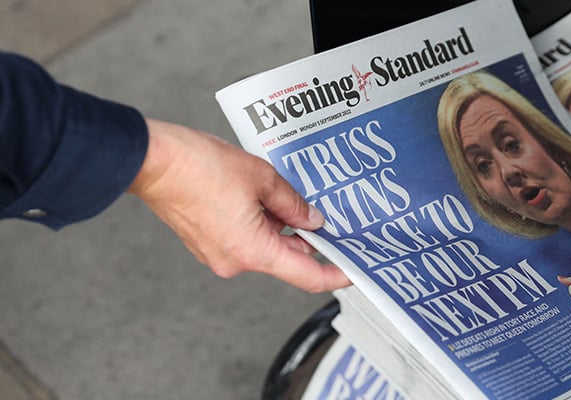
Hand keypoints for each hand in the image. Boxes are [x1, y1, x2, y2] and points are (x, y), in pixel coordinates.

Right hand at [128, 118, 351, 291]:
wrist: (154, 161)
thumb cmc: (198, 167)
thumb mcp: (262, 177)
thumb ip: (293, 203)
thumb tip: (311, 219)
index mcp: (253, 251)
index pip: (307, 276)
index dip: (335, 276)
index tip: (353, 270)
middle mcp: (235, 261)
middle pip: (286, 259)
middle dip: (306, 238)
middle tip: (324, 214)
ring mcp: (218, 255)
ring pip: (265, 247)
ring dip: (280, 226)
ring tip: (285, 195)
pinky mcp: (207, 244)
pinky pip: (245, 240)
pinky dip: (260, 225)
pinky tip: (261, 198)